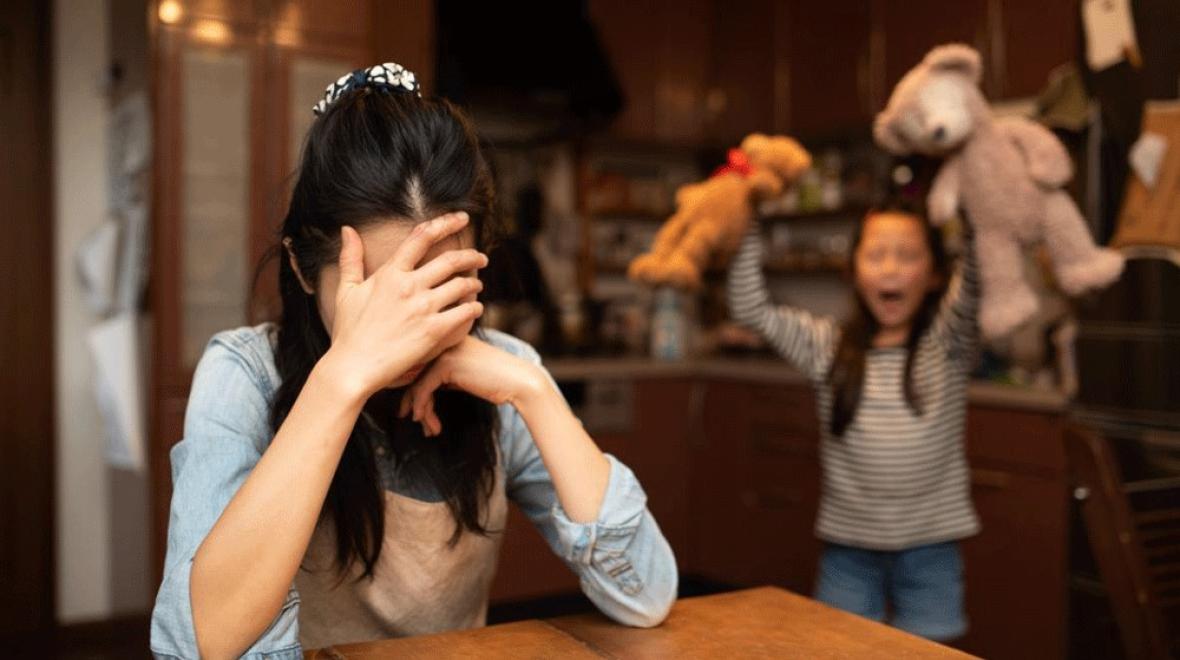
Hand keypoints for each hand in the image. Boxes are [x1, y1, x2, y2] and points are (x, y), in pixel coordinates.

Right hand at [320, 213, 487, 399]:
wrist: (353, 367)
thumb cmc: (348, 331)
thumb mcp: (346, 290)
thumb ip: (350, 258)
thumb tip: (347, 229)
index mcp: (390, 273)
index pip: (422, 237)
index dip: (445, 223)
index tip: (461, 218)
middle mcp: (408, 286)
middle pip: (450, 260)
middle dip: (471, 256)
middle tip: (481, 257)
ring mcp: (422, 308)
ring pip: (462, 285)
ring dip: (474, 283)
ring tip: (477, 285)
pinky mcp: (433, 330)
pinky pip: (464, 312)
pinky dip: (474, 308)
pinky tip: (476, 309)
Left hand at [398, 335, 547, 435]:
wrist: (519, 382)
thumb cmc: (496, 381)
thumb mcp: (465, 376)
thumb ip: (445, 377)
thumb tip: (419, 394)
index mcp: (448, 340)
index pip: (420, 365)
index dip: (413, 389)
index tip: (412, 410)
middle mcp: (444, 341)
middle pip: (415, 374)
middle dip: (412, 401)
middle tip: (415, 420)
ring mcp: (445, 350)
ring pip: (418, 383)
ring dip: (421, 410)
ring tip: (429, 430)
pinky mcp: (447, 363)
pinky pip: (423, 388)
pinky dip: (421, 407)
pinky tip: (424, 421)